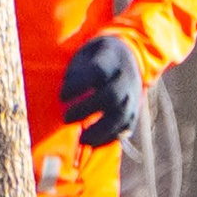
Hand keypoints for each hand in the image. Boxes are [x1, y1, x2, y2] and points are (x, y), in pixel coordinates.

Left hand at [58, 33, 141, 148]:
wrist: (129, 57)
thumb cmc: (97, 58)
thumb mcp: (86, 54)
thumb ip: (76, 72)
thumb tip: (65, 97)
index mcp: (111, 58)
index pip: (98, 72)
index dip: (80, 85)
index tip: (62, 95)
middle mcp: (125, 77)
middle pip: (112, 95)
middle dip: (88, 109)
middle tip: (66, 117)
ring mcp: (132, 95)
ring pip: (122, 114)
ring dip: (101, 129)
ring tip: (83, 139)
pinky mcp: (134, 111)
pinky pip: (126, 127)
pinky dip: (110, 137)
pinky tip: (94, 142)